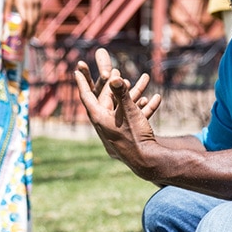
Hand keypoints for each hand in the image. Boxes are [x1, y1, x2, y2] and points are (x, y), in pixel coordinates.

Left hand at [5, 0, 40, 37]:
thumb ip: (7, 10)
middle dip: (29, 33)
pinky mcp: (40, 3)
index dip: (23, 30)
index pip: (24, 21)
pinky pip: (39, 16)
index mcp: (22, 4)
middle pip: (32, 23)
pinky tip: (33, 27)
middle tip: (25, 40)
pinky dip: (36, 23)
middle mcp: (31, 5)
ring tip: (29, 36)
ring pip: (37, 20)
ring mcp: (37, 4)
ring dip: (33, 29)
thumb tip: (5, 22)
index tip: (20, 36)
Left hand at [74, 48, 161, 164]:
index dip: (82, 82)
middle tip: (112, 69)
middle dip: (112, 84)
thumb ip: (122, 93)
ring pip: (124, 106)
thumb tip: (113, 78)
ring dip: (134, 93)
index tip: (76, 71)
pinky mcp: (129, 134)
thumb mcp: (128, 111)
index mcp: (99, 118)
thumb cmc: (134, 136)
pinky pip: (135, 117)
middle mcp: (105, 124)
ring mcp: (117, 130)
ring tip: (143, 79)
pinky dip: (144, 107)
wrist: (147, 161)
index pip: (87, 96)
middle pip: (106, 98)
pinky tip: (155, 98)